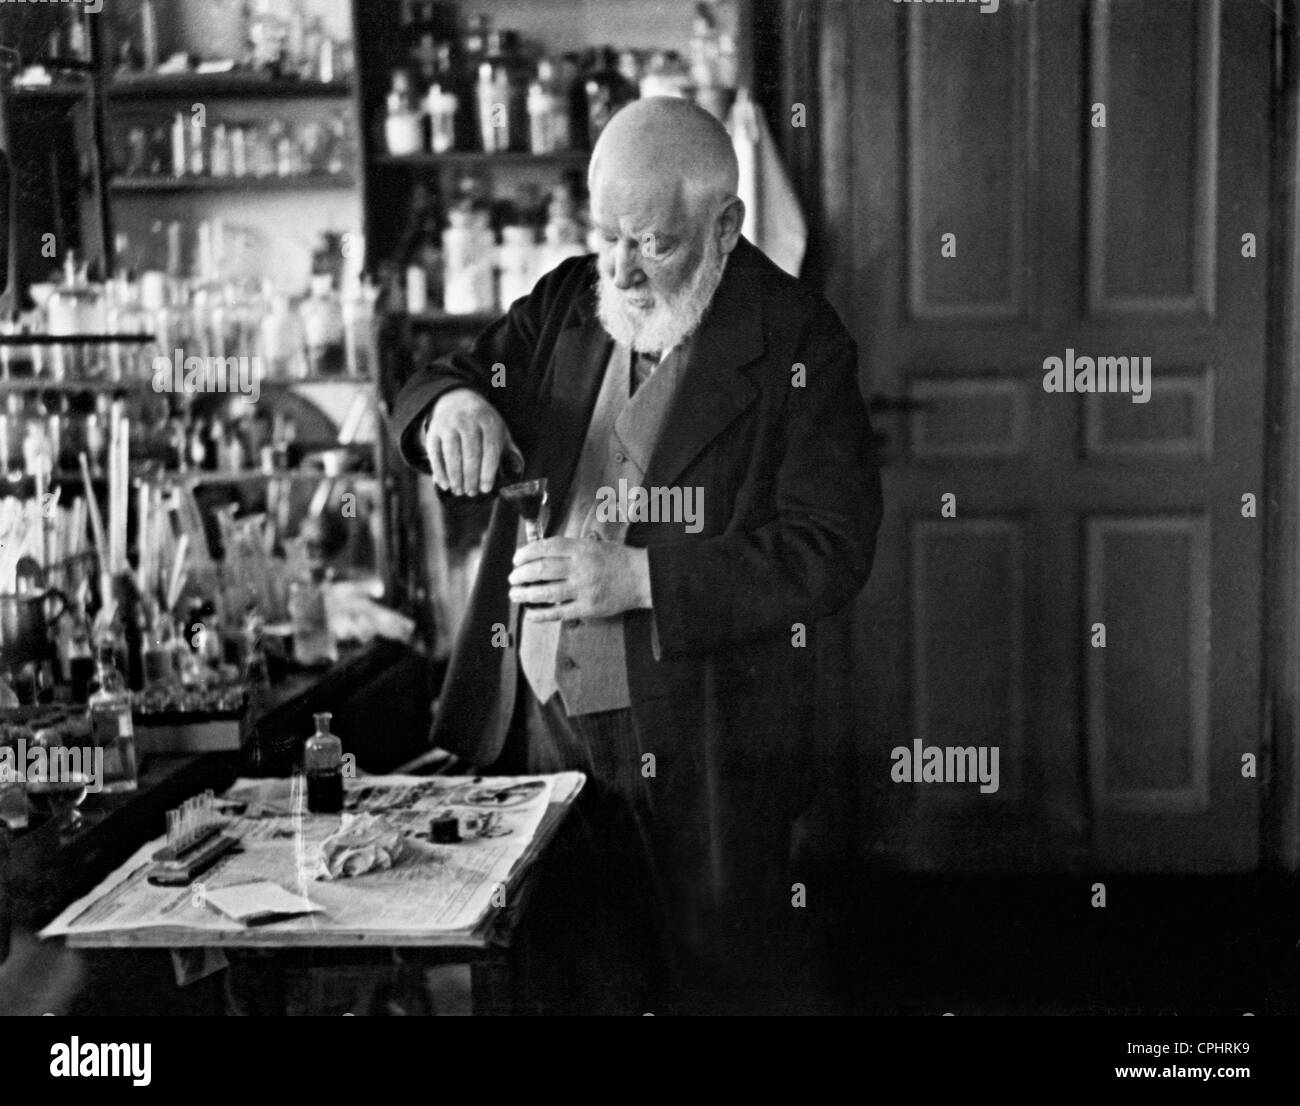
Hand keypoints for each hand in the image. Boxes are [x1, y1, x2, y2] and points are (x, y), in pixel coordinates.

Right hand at [424, 388, 518, 495]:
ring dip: (455, 476)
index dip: (488, 471)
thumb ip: (509, 450)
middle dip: (471, 477)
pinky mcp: (434, 431)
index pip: (490, 448)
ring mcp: (449, 425)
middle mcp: (468, 421)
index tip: (486, 488)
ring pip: (451, 454)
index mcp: (488, 421)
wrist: (456, 399)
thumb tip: (517, 469)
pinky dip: (439, 471)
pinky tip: (444, 484)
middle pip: (470, 453)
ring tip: (459, 491)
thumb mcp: (499, 430)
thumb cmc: (482, 422)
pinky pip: (435, 453)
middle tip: (472, 493)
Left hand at [508, 537, 651, 619]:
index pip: (546, 547)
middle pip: (541, 570)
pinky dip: (542, 614)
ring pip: (546, 592)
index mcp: (581, 549)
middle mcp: (580, 567)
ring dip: (525, 594)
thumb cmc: (618, 560)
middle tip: (513, 578)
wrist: (643, 578)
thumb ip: (571, 548)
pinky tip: (530, 614)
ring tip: (515, 595)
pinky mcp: (588, 608)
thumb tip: (542, 553)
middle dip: (521, 575)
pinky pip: (559, 612)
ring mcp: (584, 589)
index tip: (517, 559)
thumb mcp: (595, 544)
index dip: (526, 553)